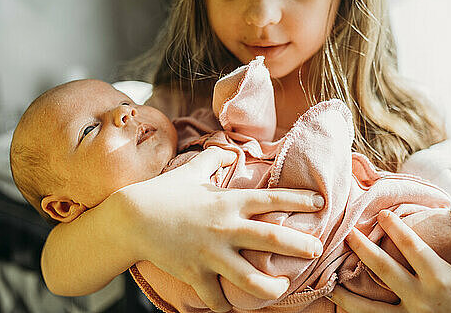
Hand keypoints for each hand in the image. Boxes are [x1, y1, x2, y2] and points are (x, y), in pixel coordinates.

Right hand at [117, 147, 324, 311]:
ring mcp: (210, 254)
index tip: (320, 203)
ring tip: (283, 289)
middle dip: (299, 245)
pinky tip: (230, 306)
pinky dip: (223, 304)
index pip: (271, 199)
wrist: (130, 219)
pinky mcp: (194, 274)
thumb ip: (214, 159)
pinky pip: (215, 297)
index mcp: (228, 202)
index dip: (299, 200)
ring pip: (250, 278)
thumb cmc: (163, 192)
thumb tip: (228, 152)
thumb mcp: (191, 170)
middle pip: (271, 239)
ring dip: (271, 287)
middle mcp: (224, 228)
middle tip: (317, 250)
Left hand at [330, 210, 450, 312]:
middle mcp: (422, 299)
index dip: (395, 227)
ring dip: (349, 294)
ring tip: (332, 281)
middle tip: (349, 234)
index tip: (383, 214)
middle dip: (363, 249)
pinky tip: (344, 310)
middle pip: (383, 270)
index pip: (411, 246)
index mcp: (442, 278)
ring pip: (371, 308)